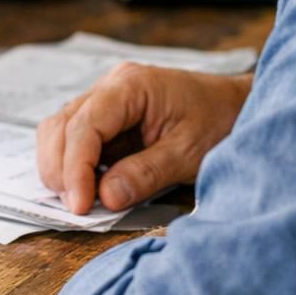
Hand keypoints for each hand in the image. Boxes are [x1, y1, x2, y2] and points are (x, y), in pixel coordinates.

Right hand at [36, 63, 252, 214]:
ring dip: (61, 169)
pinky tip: (87, 187)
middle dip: (61, 170)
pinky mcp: (106, 118)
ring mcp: (104, 100)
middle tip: (78, 209)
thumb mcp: (188, 153)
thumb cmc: (219, 121)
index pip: (84, 126)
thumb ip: (146, 174)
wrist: (236, 107)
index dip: (76, 168)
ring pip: (59, 132)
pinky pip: (73, 139)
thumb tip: (106, 198)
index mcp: (130, 86)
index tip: (81, 206)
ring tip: (80, 200)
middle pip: (61, 127)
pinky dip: (72, 165)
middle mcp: (110, 87)